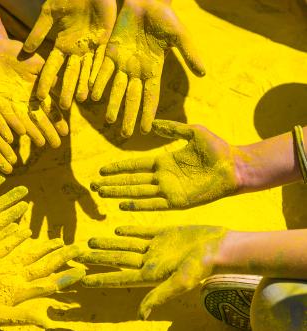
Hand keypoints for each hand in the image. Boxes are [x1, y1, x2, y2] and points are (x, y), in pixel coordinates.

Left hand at [0, 39, 68, 147]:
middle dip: (48, 132)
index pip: (50, 109)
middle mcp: (25, 101)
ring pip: (24, 121)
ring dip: (33, 133)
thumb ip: (49, 75)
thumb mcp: (37, 63)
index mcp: (37, 92)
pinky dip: (13, 123)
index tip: (65, 132)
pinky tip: (21, 133)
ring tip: (42, 144)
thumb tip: (62, 86)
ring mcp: (12, 103)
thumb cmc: (18, 54)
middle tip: (57, 145)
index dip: (57, 120)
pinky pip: (6, 114)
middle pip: (39, 119)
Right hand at [0, 230, 84, 326]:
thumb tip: (45, 322)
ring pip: (27, 252)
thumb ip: (21, 316)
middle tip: (78, 248)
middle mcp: (14, 277)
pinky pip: (5, 243)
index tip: (83, 270)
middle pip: (42, 264)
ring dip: (43, 246)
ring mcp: (1, 266)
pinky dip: (15, 235)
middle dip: (61, 256)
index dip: (65, 277)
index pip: (48, 282)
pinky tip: (25, 228)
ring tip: (58, 240)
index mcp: (19, 291)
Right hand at [23, 0, 116, 108]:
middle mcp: (76, 51)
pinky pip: (102, 60)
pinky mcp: (105, 42)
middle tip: (63, 107)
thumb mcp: (50, 13)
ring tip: (81, 100)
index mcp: (61, 45)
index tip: (39, 97)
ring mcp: (91, 48)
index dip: (46, 81)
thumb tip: (25, 51)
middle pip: (70, 74)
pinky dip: (98, 72)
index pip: (52, 67)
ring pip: (86, 70)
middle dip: (67, 90)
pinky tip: (96, 84)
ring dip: (83, 85)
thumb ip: (39, 31)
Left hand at [77, 224, 227, 318]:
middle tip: (78, 255)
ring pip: (126, 245)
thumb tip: (140, 315)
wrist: (220, 247)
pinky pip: (142, 232)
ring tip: (91, 241)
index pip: (119, 278)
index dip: (101, 279)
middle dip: (99, 259)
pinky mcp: (165, 234)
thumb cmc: (202, 266)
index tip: (82, 280)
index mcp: (150, 275)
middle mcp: (150, 262)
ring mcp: (156, 248)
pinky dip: (129, 231)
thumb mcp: (180, 283)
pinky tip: (117, 229)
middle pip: (118, 260)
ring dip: (109, 244)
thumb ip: (158, 296)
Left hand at [91, 0, 204, 135]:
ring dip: (112, 104)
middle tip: (125, 135)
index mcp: (153, 70)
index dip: (148, 113)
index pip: (151, 96)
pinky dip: (98, 82)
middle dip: (129, 116)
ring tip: (108, 121)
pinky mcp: (110, 52)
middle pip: (132, 98)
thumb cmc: (165, 16)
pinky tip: (93, 96)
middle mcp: (136, 71)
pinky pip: (102, 70)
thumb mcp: (180, 35)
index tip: (147, 130)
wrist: (146, 1)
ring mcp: (122, 63)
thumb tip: (203, 73)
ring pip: (115, 88)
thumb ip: (189, 53)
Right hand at [91, 120, 239, 209]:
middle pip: (131, 181)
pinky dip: (137, 206)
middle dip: (112, 183)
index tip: (102, 170)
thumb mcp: (192, 132)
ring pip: (137, 192)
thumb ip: (171, 128)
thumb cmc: (217, 148)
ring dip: (119, 194)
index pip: (135, 166)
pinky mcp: (177, 202)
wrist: (235, 166)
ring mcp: (169, 190)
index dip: (118, 168)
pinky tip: (123, 206)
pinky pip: (153, 204)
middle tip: (94, 186)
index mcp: (164, 162)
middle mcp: (163, 178)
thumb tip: (152, 124)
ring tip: (102, 194)